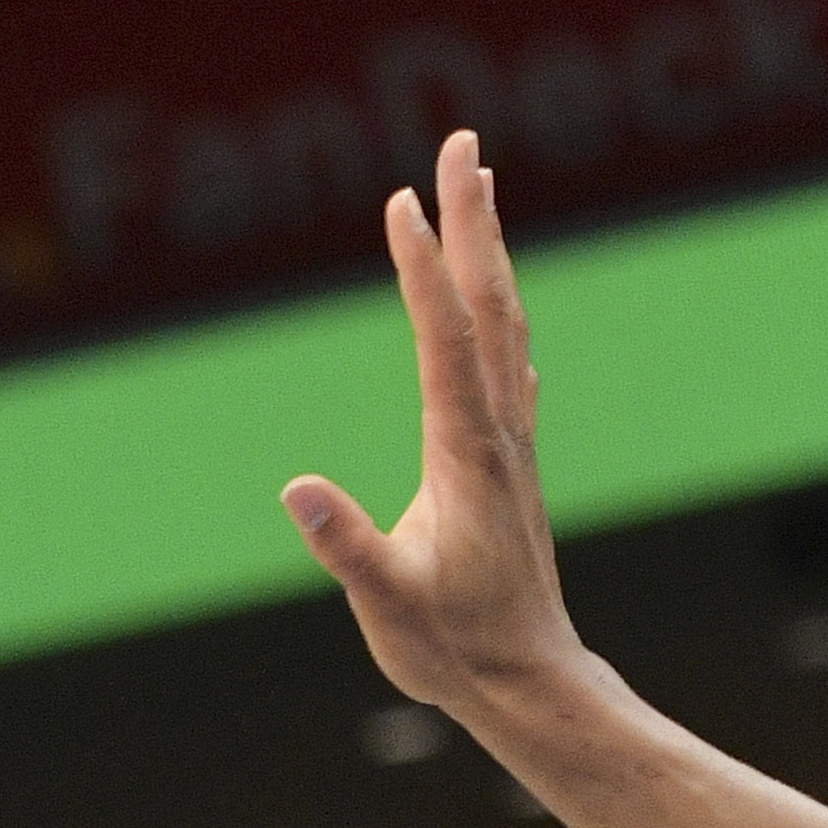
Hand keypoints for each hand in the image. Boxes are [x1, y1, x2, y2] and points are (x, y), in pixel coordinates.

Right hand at [283, 131, 587, 725]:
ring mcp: (509, 444)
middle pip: (486, 305)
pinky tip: (500, 320)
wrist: (531, 685)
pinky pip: (506, 366)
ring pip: (503, 325)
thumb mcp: (389, 605)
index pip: (443, 338)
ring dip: (488, 252)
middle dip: (473, 220)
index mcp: (464, 451)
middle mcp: (496, 431)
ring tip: (481, 189)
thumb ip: (347, 547)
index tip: (404, 201)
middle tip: (463, 142)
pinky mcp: (508, 465)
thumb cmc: (456, 650)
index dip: (423, 268)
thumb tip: (296, 490)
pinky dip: (496, 318)